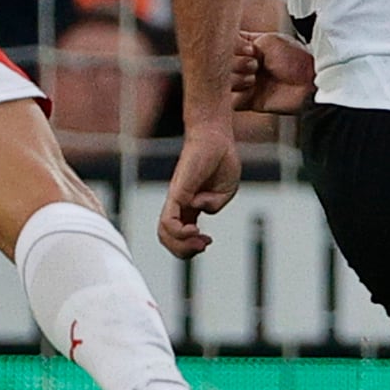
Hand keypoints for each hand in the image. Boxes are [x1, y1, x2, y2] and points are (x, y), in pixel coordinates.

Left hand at [158, 120, 242, 255]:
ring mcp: (176, 199)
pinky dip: (179, 232)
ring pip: (164, 233)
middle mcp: (180, 205)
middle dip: (184, 252)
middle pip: (168, 239)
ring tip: (199, 241)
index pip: (179, 236)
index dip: (191, 247)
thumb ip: (215, 205)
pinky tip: (195, 230)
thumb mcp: (225, 191)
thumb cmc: (220, 160)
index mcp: (191, 207)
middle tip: (202, 246)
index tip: (208, 242)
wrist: (216, 138)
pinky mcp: (177, 192)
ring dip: (181, 246)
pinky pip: (169, 220)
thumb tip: (200, 209)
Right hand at [227, 29, 317, 114]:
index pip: (223, 46)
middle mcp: (242, 65)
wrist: (310, 82)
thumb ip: (242, 39)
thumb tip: (224, 37)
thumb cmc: (296, 59)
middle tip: (255, 64)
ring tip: (255, 77)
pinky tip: (251, 88)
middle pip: (220, 64)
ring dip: (238, 77)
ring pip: (221, 82)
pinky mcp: (246, 102)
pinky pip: (229, 101)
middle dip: (237, 63)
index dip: (232, 47)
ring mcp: (242, 83)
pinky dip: (237, 93)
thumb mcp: (269, 41)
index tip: (247, 49)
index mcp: (247, 48)